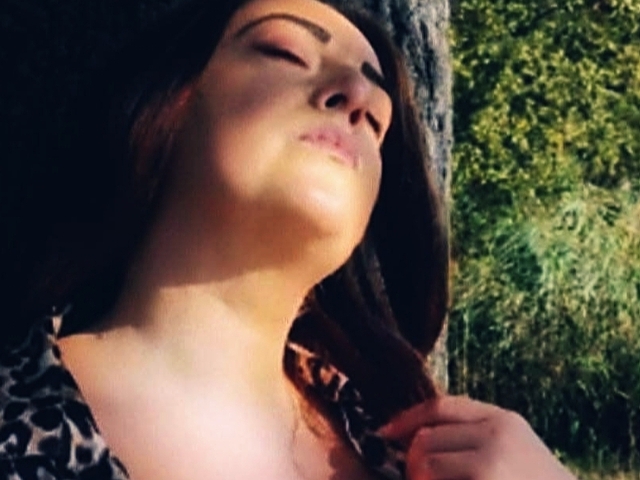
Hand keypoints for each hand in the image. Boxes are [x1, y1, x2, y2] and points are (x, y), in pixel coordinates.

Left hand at [377, 395, 576, 479]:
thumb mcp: (514, 450)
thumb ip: (475, 436)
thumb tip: (417, 437)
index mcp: (504, 420)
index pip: (441, 406)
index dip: (408, 418)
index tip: (386, 432)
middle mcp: (497, 434)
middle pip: (427, 436)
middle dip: (413, 460)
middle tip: (416, 478)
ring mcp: (491, 461)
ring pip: (426, 462)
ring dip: (420, 479)